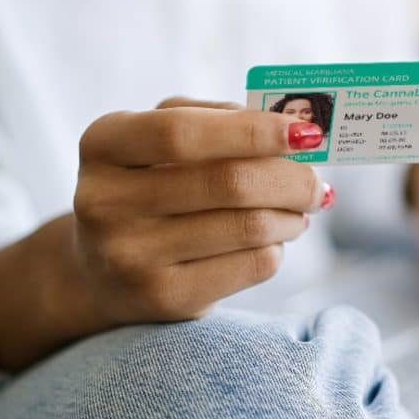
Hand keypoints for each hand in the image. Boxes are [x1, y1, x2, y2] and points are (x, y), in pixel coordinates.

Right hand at [0, 97, 331, 370]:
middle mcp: (105, 202)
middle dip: (290, 178)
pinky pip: (252, 265)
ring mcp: (131, 256)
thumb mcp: (157, 141)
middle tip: (315, 180)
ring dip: (291, 214)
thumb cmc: (147, 186)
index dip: (251, 130)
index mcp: (103, 145)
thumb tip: (293, 128)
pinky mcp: (164, 298)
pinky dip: (277, 247)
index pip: (181, 133)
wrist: (102, 267)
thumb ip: (214, 120)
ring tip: (300, 208)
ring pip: (248, 227)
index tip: (305, 131)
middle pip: (227, 182)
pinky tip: (274, 238)